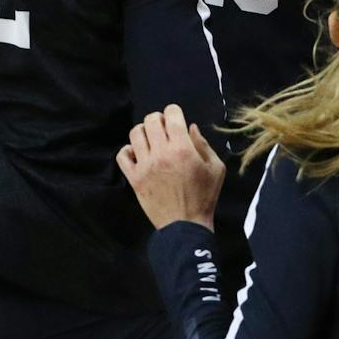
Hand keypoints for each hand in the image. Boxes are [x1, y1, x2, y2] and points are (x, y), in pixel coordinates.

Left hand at [116, 106, 225, 230]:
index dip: (174, 112)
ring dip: (143, 131)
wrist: (185, 226)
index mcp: (183, 149)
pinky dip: (128, 150)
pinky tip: (138, 154)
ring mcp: (145, 165)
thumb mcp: (216, 169)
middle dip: (158, 119)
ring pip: (135, 134)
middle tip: (164, 128)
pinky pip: (122, 155)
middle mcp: (161, 153)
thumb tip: (190, 127)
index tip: (176, 118)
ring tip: (151, 139)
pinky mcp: (134, 178)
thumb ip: (204, 145)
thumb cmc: (204, 197)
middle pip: (151, 120)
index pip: (171, 115)